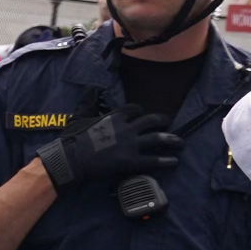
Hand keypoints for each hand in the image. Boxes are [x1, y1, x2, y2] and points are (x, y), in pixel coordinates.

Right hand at [36, 109, 178, 189]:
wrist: (70, 159)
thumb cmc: (73, 139)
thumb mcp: (79, 117)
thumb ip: (88, 103)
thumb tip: (90, 88)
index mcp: (114, 117)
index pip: (135, 109)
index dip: (141, 112)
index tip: (143, 114)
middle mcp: (126, 128)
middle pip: (151, 121)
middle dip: (163, 121)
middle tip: (168, 123)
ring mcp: (130, 145)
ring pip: (157, 139)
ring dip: (171, 140)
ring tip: (180, 142)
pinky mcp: (131, 161)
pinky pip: (154, 160)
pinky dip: (166, 161)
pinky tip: (175, 161)